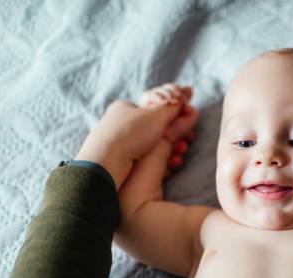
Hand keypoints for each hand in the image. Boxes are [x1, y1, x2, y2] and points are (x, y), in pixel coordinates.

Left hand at [74, 85, 196, 189]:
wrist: (104, 162)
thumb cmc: (130, 135)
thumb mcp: (157, 116)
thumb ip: (173, 106)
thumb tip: (186, 93)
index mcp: (125, 107)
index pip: (155, 108)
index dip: (174, 117)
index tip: (188, 126)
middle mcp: (119, 122)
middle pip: (155, 128)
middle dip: (174, 137)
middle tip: (186, 144)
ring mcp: (117, 142)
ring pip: (152, 146)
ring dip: (169, 151)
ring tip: (178, 158)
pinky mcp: (118, 160)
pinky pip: (145, 160)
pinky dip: (159, 163)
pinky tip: (167, 169)